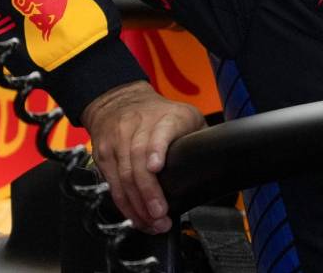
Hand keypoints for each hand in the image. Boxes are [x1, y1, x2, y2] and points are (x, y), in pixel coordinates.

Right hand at [81, 81, 204, 233]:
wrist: (120, 100)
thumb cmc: (160, 113)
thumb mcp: (187, 116)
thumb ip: (200, 137)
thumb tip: (219, 165)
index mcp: (165, 118)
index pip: (158, 132)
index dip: (155, 149)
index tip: (156, 166)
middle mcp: (137, 127)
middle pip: (137, 160)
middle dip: (148, 192)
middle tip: (160, 214)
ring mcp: (117, 141)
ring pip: (123, 176)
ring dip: (137, 205)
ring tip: (152, 222)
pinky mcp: (103, 155)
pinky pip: (113, 185)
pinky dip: (125, 205)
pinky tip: (137, 217)